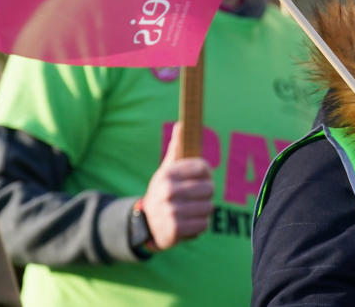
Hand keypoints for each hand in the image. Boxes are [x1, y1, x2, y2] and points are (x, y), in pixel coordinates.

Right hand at [139, 122, 215, 248]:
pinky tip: (188, 222)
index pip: (203, 167)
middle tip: (197, 196)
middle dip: (206, 193)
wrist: (145, 224)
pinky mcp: (175, 230)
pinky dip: (199, 225)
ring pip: (208, 207)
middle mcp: (168, 191)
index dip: (206, 173)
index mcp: (167, 174)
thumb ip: (176, 148)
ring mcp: (171, 212)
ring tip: (192, 209)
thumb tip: (182, 123)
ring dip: (203, 210)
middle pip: (209, 188)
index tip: (201, 177)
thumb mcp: (166, 170)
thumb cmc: (163, 191)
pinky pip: (203, 225)